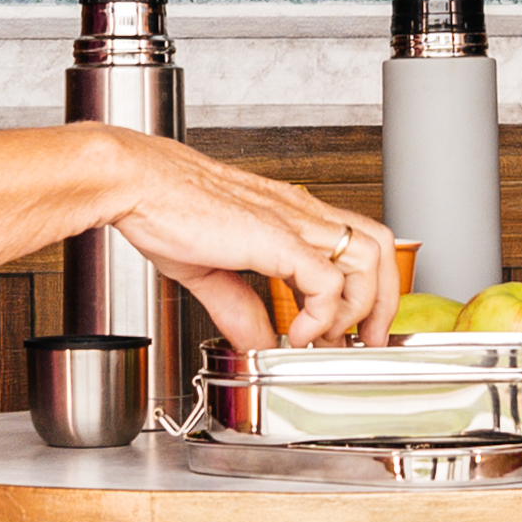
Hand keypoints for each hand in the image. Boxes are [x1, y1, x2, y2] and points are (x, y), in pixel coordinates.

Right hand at [91, 131, 402, 350]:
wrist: (136, 180)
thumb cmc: (162, 206)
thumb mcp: (208, 268)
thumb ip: (238, 307)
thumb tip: (257, 341)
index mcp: (288, 214)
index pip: (356, 240)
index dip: (368, 285)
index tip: (355, 325)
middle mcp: (299, 213)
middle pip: (379, 246)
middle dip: (384, 300)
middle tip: (368, 339)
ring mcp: (292, 222)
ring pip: (368, 257)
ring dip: (361, 308)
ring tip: (333, 339)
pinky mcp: (276, 238)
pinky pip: (326, 281)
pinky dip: (321, 315)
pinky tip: (295, 333)